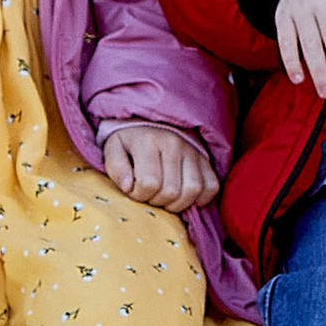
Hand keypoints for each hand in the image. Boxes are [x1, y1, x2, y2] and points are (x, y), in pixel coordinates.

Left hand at [101, 122, 219, 210]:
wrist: (152, 122)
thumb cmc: (130, 141)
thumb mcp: (114, 149)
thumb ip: (116, 168)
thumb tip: (128, 186)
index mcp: (149, 141)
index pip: (149, 184)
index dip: (138, 195)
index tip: (133, 190)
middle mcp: (175, 144)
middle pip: (171, 192)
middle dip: (156, 201)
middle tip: (149, 195)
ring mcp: (193, 152)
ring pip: (193, 191)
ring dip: (177, 203)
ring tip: (165, 198)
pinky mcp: (206, 160)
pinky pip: (211, 187)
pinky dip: (199, 198)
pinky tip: (183, 195)